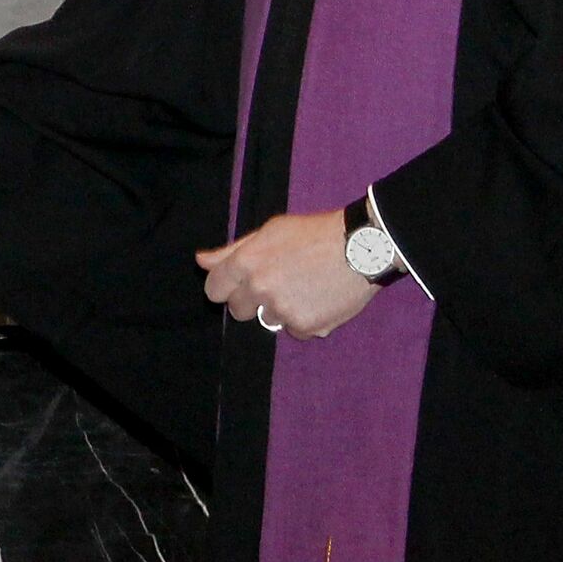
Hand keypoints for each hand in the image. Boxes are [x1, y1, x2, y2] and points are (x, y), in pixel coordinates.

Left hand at [195, 209, 374, 338]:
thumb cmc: (314, 234)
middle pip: (238, 310)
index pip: (214, 289)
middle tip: (277, 283)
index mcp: (246, 262)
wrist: (361, 248)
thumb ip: (232, 250)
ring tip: (304, 286)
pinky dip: (305, 320)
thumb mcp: (270, 231)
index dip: (224, 288)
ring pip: (268, 320)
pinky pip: (295, 330)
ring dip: (281, 309)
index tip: (236, 286)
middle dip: (251, 300)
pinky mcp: (306, 327)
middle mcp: (260, 288)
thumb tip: (200, 261)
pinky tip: (319, 299)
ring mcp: (282, 310)